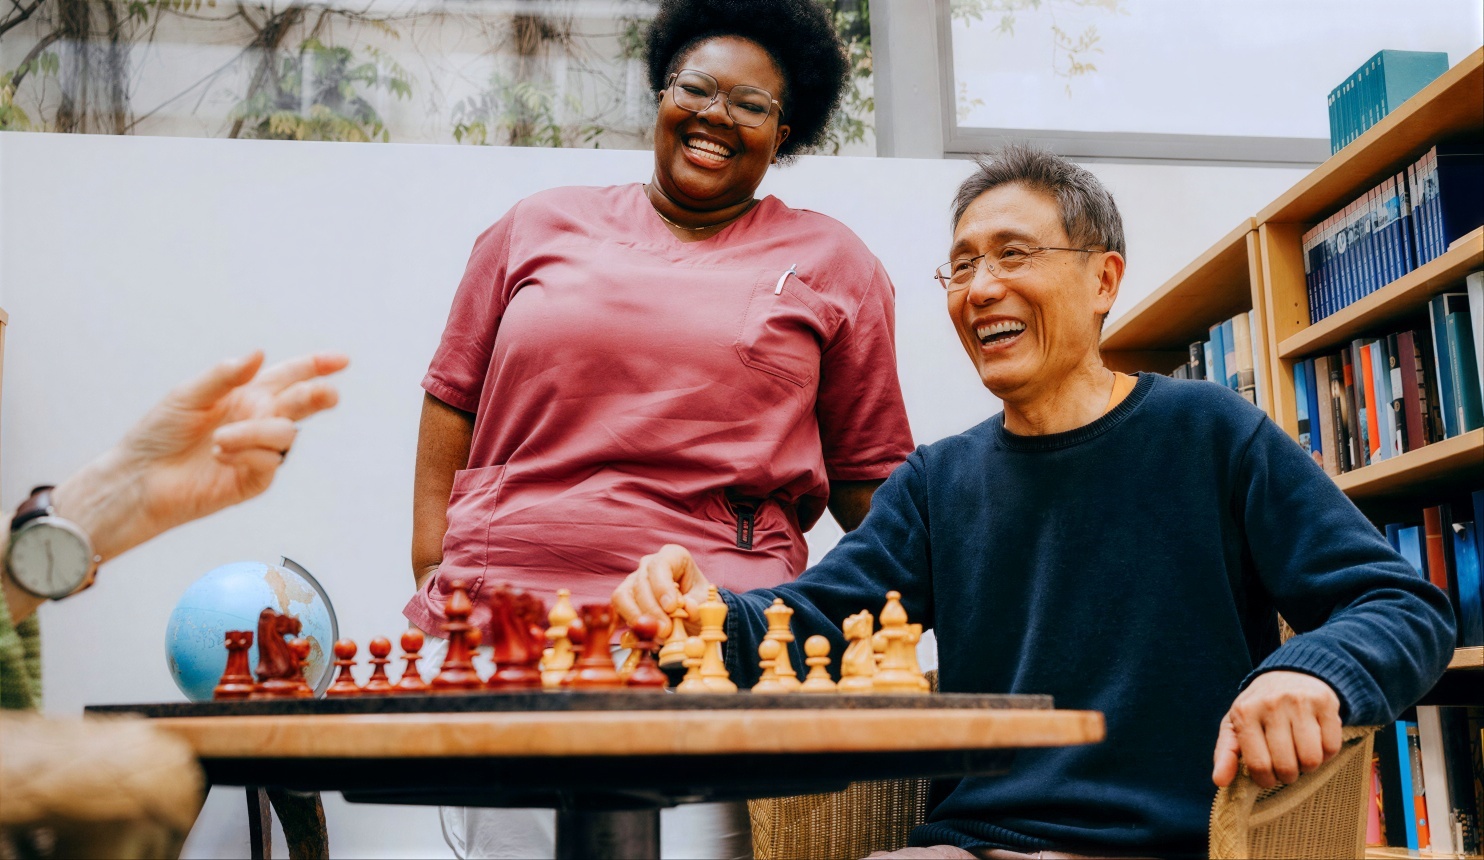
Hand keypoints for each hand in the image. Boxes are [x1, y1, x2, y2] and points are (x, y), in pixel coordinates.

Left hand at [53, 350, 348, 561]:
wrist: (138, 478)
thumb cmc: (158, 434)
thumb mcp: (188, 395)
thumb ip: (224, 375)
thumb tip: (259, 354)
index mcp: (247, 395)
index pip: (290, 376)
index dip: (316, 367)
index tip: (341, 361)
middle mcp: (258, 421)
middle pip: (302, 404)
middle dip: (317, 396)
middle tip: (327, 393)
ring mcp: (258, 451)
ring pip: (285, 434)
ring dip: (254, 433)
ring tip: (218, 441)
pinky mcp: (254, 480)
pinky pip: (268, 462)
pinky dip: (246, 454)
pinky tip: (220, 456)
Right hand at [611, 544, 712, 638]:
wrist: (691, 613)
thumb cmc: (698, 601)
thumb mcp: (705, 602)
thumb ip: (698, 605)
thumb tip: (687, 606)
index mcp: (673, 556)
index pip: (661, 565)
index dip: (663, 587)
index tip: (671, 607)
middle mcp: (649, 565)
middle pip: (641, 583)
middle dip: (652, 610)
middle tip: (665, 631)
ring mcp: (633, 580)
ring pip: (623, 596)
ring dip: (636, 618)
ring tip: (654, 636)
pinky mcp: (624, 598)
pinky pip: (616, 609)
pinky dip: (624, 623)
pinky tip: (636, 635)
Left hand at [1212, 670, 1341, 788]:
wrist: (1289, 673)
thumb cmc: (1259, 708)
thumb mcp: (1235, 725)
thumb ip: (1225, 753)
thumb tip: (1220, 781)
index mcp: (1245, 712)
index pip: (1258, 764)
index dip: (1266, 780)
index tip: (1268, 777)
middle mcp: (1271, 704)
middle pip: (1286, 766)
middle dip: (1287, 776)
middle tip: (1286, 766)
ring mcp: (1299, 702)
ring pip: (1311, 759)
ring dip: (1308, 766)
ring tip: (1300, 755)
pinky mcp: (1325, 702)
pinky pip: (1331, 747)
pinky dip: (1326, 754)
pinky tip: (1316, 743)